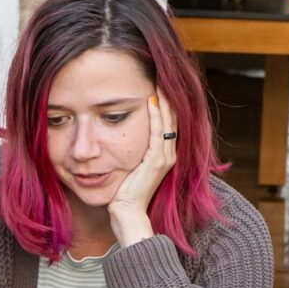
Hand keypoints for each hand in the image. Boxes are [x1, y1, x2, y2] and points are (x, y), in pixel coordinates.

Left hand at [107, 91, 177, 247]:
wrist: (125, 212)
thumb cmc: (123, 191)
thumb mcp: (128, 165)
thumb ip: (130, 150)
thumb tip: (117, 134)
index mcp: (162, 154)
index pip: (167, 122)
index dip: (165, 103)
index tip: (158, 83)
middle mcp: (168, 154)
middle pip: (171, 119)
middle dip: (167, 97)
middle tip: (161, 76)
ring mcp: (164, 158)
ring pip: (167, 123)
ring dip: (164, 101)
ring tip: (159, 82)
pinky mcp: (157, 162)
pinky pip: (158, 133)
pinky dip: (156, 116)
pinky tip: (151, 101)